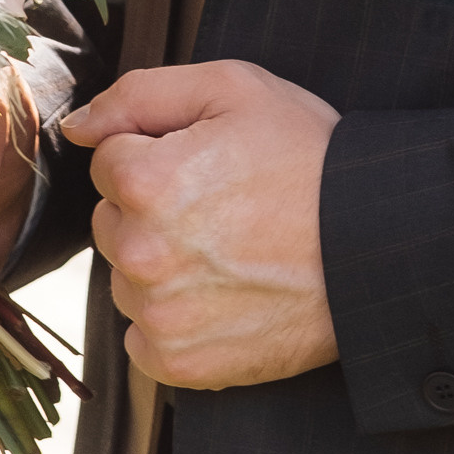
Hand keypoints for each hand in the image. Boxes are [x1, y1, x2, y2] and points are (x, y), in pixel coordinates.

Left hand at [67, 59, 340, 391]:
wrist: (375, 242)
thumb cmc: (310, 159)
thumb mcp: (234, 89)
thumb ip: (141, 94)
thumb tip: (78, 126)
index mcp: (146, 180)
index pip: (109, 162)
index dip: (158, 152)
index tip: (209, 162)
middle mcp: (141, 252)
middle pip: (112, 221)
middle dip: (151, 209)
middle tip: (222, 204)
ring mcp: (160, 314)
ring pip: (128, 279)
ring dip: (161, 266)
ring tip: (230, 251)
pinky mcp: (181, 363)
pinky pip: (144, 338)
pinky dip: (173, 322)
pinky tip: (222, 296)